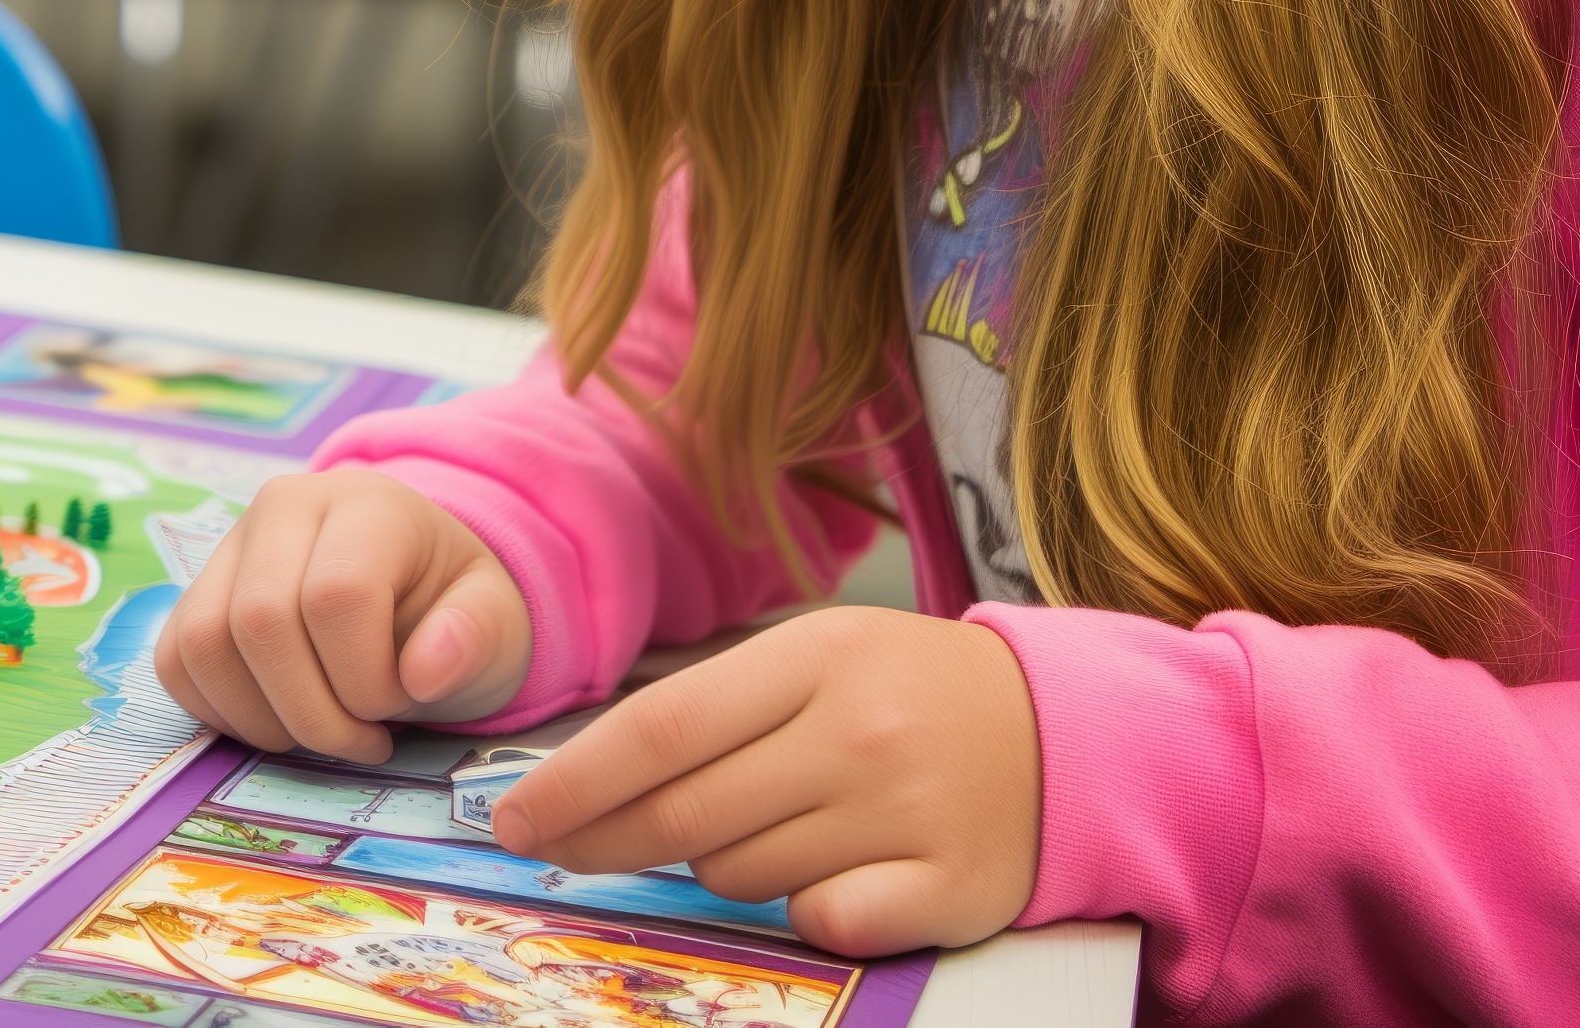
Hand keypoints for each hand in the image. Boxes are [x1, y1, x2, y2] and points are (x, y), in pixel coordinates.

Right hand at [155, 470, 528, 760]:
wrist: (412, 593)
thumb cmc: (452, 611)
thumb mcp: (496, 623)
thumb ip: (476, 638)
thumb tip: (425, 670)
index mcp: (365, 503)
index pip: (337, 596)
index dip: (365, 679)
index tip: (401, 704)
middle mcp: (283, 507)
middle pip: (260, 620)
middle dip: (313, 712)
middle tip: (362, 739)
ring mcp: (229, 548)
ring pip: (203, 644)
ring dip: (263, 720)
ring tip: (322, 732)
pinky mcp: (194, 594)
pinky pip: (174, 662)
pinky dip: (220, 714)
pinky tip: (279, 721)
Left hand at [490, 606, 1040, 957]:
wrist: (1066, 734)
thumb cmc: (914, 693)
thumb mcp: (823, 658)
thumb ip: (722, 712)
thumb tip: (595, 785)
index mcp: (820, 656)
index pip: (663, 726)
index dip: (575, 779)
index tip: (513, 817)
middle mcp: (861, 733)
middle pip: (686, 814)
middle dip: (605, 841)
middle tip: (563, 851)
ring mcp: (907, 815)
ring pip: (743, 876)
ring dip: (724, 867)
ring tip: (777, 827)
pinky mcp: (948, 890)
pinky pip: (821, 922)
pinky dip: (810, 908)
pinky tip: (841, 870)